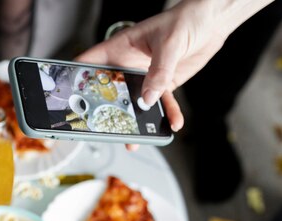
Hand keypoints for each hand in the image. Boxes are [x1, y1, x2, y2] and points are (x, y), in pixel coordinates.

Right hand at [75, 0, 266, 132]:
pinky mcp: (162, 85)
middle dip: (105, 111)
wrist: (213, 22)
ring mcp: (144, 78)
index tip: (68, 98)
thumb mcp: (169, 44)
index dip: (76, 80)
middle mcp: (128, 65)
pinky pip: (162, 105)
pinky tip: (172, 123)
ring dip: (136, 123)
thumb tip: (148, 99)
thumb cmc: (186, 20)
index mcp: (119, 49)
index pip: (90, 65)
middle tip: (101, 128)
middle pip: (109, 92)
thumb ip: (158, 72)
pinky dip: (167, 115)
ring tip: (135, 140)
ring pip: (135, 105)